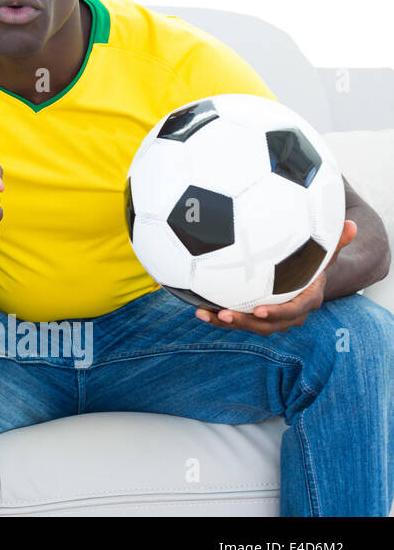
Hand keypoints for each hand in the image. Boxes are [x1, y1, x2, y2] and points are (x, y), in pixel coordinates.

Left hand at [195, 220, 356, 334]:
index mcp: (306, 300)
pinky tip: (197, 309)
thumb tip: (352, 224)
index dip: (277, 313)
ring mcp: (270, 318)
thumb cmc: (312, 261)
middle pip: (267, 325)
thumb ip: (335, 242)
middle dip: (246, 323)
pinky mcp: (253, 315)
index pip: (293, 311)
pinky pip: (236, 319)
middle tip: (225, 314)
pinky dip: (217, 316)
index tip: (259, 310)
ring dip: (226, 322)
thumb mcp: (324, 251)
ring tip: (204, 313)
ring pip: (248, 326)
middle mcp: (288, 314)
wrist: (306, 277)